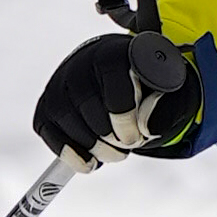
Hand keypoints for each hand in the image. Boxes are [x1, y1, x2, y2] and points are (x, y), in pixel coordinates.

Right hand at [33, 26, 199, 163]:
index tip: (136, 137)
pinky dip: (67, 152)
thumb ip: (166, 109)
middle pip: (85, 103)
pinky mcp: (48, 105)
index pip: (112, 84)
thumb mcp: (171, 96)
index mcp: (114, 54)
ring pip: (63, 117)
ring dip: (91, 146)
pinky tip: (89, 162)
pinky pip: (45, 129)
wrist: (128, 77)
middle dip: (109, 136)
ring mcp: (60, 83)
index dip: (124, 118)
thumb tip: (144, 126)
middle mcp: (81, 63)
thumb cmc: (149, 86)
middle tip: (128, 145)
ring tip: (114, 153)